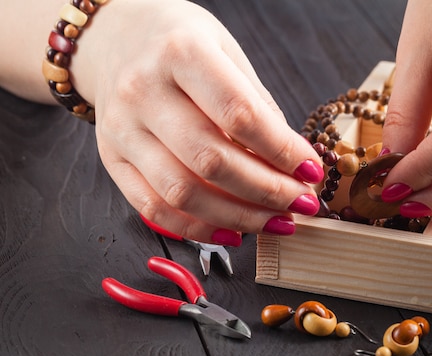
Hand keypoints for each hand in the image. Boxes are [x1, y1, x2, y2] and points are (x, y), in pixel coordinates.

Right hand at [71, 0, 322, 244]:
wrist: (117, 38)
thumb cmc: (182, 44)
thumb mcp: (228, 53)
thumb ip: (258, 107)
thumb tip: (294, 164)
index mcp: (180, 52)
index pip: (239, 115)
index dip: (281, 151)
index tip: (311, 171)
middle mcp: (143, 91)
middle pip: (211, 161)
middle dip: (267, 192)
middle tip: (301, 203)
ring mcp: (121, 129)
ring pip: (182, 193)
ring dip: (239, 217)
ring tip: (276, 222)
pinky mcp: (111, 159)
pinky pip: (154, 209)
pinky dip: (199, 228)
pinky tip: (233, 231)